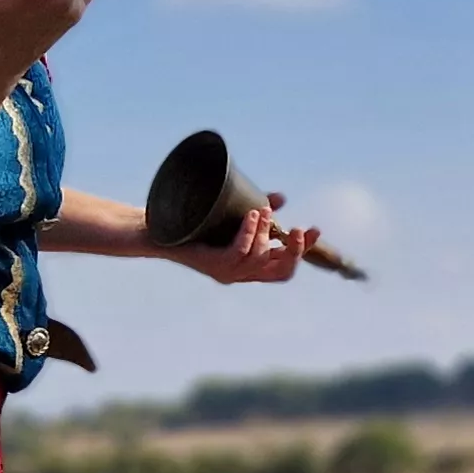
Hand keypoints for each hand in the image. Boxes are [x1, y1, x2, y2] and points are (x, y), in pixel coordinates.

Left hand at [162, 200, 313, 285]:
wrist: (158, 228)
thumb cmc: (193, 223)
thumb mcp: (232, 215)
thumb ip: (256, 209)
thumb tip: (281, 199)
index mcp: (249, 265)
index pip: (284, 266)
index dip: (303, 251)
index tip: (315, 229)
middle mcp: (242, 273)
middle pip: (282, 271)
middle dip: (294, 250)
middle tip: (298, 227)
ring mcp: (228, 272)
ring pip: (260, 257)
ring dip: (265, 231)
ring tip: (260, 210)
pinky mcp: (215, 265)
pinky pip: (239, 252)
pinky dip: (248, 233)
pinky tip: (250, 215)